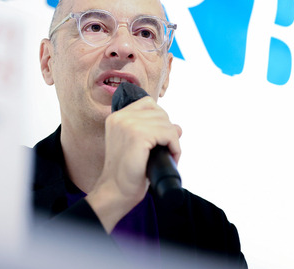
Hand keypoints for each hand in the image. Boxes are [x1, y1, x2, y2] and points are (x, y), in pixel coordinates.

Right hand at [85, 96, 181, 232]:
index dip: (159, 120)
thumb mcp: (136, 145)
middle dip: (168, 132)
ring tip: (168, 156)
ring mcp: (128, 125)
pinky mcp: (138, 135)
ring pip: (166, 124)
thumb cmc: (126, 172)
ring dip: (173, 141)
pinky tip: (170, 157)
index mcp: (116, 117)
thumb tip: (178, 127)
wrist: (116, 191)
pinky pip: (169, 134)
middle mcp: (120, 117)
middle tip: (165, 151)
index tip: (158, 139)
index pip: (148, 104)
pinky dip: (175, 147)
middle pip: (160, 113)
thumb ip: (152, 131)